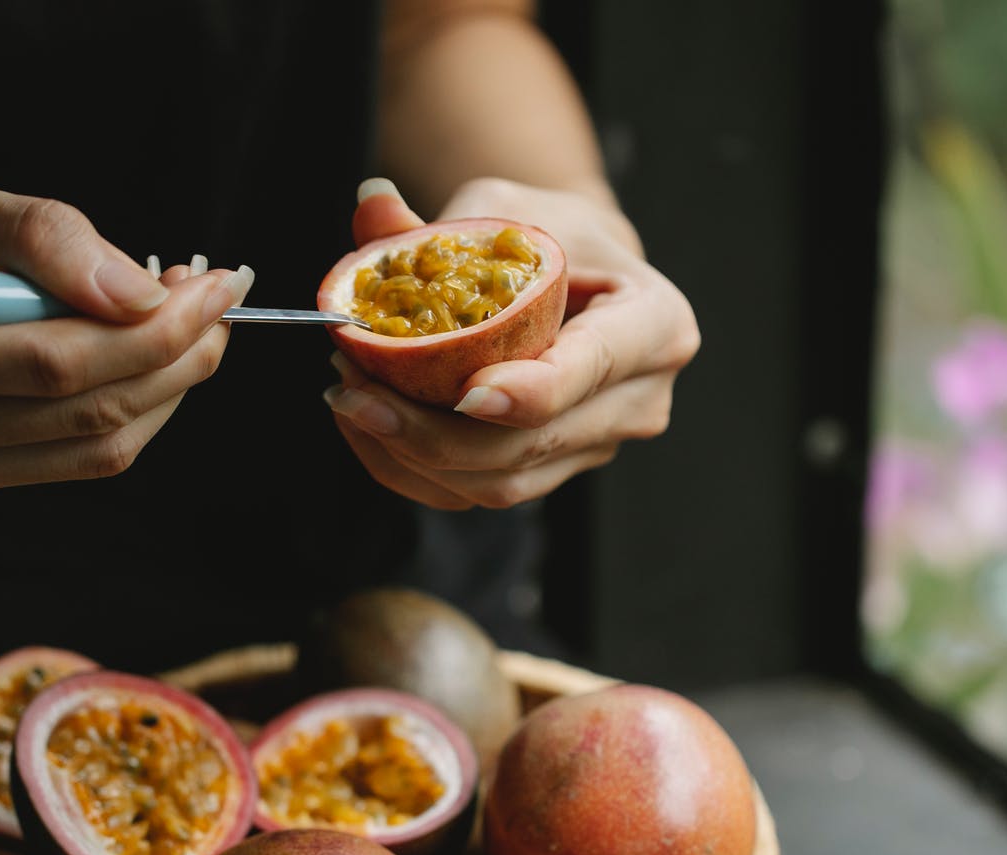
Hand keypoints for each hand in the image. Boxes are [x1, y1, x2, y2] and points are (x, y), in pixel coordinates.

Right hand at [0, 180, 252, 492]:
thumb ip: (32, 235)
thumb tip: (140, 287)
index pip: (53, 360)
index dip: (153, 327)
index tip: (212, 281)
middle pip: (85, 413)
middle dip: (176, 356)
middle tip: (218, 300)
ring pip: (91, 450)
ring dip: (165, 389)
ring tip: (190, 325)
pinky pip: (68, 462)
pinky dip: (128, 413)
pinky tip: (142, 360)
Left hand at [324, 177, 698, 509]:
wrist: (576, 273)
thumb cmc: (551, 234)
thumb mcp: (503, 208)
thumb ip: (438, 224)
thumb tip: (371, 209)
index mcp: (656, 325)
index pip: (593, 368)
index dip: (532, 391)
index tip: (466, 394)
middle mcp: (639, 400)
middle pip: (535, 443)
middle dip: (436, 431)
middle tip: (354, 388)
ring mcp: (599, 447)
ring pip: (502, 483)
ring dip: (414, 455)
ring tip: (350, 398)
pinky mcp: (555, 473)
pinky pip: (477, 495)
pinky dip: (413, 471)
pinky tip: (367, 429)